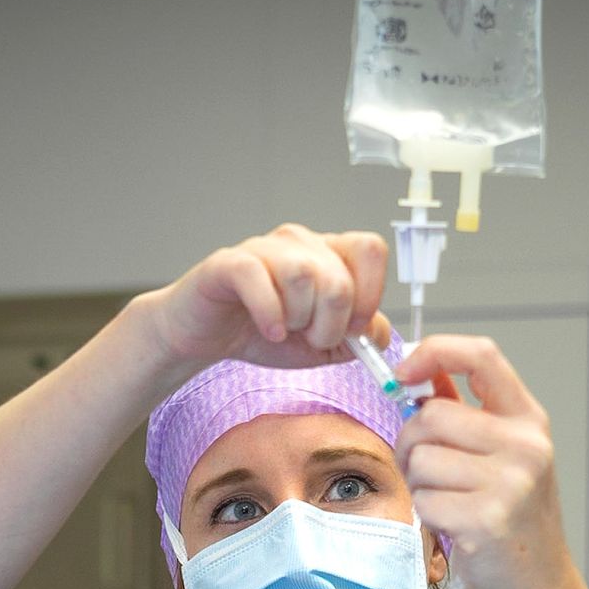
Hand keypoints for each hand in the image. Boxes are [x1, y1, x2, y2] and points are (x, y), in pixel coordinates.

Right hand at [139, 224, 391, 372]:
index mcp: (326, 254)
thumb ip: (358, 339)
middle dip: (331, 325)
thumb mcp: (321, 346)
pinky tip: (269, 331)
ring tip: (284, 331)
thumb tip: (382, 333)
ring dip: (299, 318)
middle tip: (311, 338)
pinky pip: (259, 280)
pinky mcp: (229, 263)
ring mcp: (263, 249)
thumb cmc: (262, 332)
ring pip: (303, 275)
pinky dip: (270, 315)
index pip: (369, 250)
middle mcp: (298, 243)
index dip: (370, 295)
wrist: (206, 336)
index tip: (353, 329)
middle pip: (338, 278)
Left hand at [391, 335, 587, 588]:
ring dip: (420, 484)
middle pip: (433, 415)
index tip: (406, 369)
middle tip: (428, 470)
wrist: (538, 587)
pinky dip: (428, 515)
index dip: (435, 351)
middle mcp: (525, 446)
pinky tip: (453, 526)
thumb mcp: (503, 457)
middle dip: (412, 443)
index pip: (481, 355)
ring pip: (421, 459)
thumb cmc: (514, 523)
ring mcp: (508, 483)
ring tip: (449, 502)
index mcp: (528, 421)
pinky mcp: (485, 519)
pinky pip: (424, 500)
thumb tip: (421, 376)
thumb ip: (466, 414)